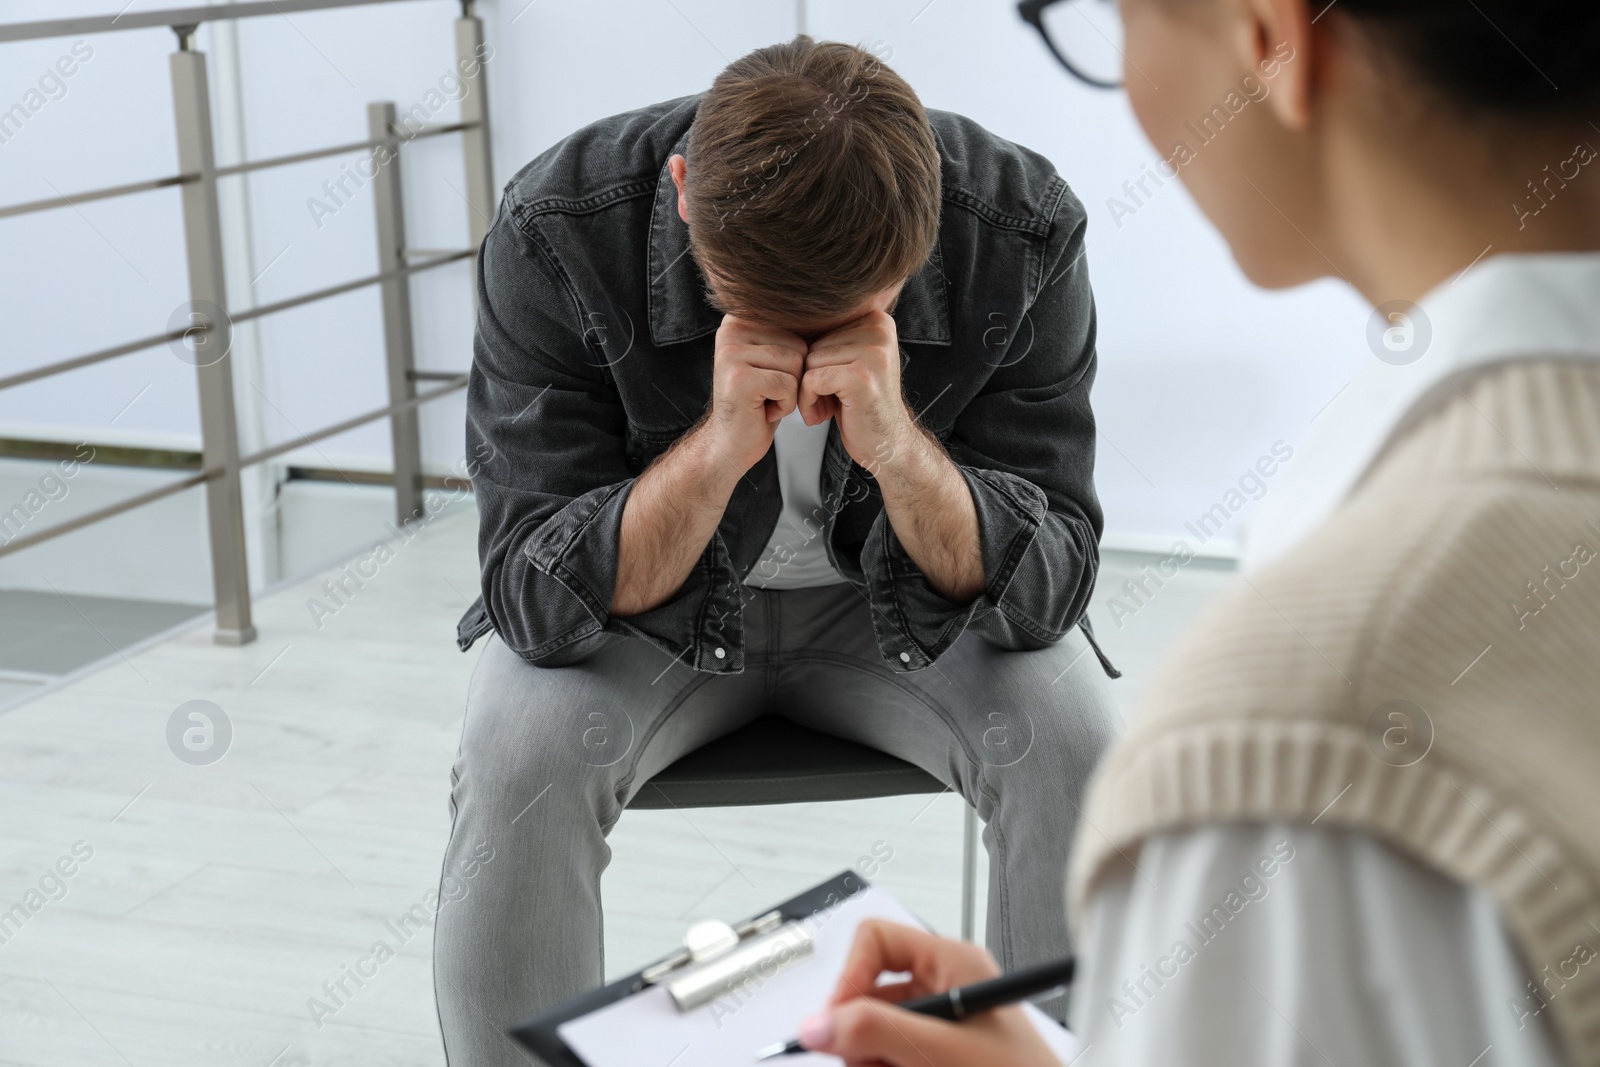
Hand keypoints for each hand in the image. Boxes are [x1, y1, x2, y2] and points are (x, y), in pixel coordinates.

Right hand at [700, 314, 806, 474]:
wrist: (731, 442)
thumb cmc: (760, 401)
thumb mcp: (774, 359)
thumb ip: (790, 332)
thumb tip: (834, 310)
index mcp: (740, 318)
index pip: (798, 327)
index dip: (797, 360)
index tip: (772, 376)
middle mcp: (731, 329)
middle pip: (799, 345)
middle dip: (793, 376)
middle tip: (766, 392)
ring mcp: (732, 353)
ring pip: (796, 365)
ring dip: (789, 392)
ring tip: (764, 399)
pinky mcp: (739, 378)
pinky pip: (788, 385)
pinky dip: (784, 405)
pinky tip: (763, 410)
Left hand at [797, 310, 914, 474]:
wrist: (887, 444)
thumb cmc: (861, 404)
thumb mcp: (849, 360)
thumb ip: (830, 336)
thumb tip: (785, 316)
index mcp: (876, 318)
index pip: (819, 328)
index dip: (817, 361)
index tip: (833, 383)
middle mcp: (879, 329)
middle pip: (813, 344)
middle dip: (813, 377)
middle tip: (831, 400)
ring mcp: (873, 352)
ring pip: (809, 362)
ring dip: (809, 392)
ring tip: (829, 407)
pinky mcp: (860, 376)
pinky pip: (811, 380)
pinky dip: (809, 402)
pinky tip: (824, 415)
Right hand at [798, 920, 1061, 1066]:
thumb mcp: (940, 1049)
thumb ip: (877, 1032)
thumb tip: (819, 1022)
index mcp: (953, 961)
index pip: (876, 940)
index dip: (850, 977)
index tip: (837, 1020)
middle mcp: (945, 984)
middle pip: (869, 990)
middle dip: (858, 1030)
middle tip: (859, 1060)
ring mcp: (942, 1022)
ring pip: (875, 1029)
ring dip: (869, 1057)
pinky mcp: (938, 1053)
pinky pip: (891, 1053)